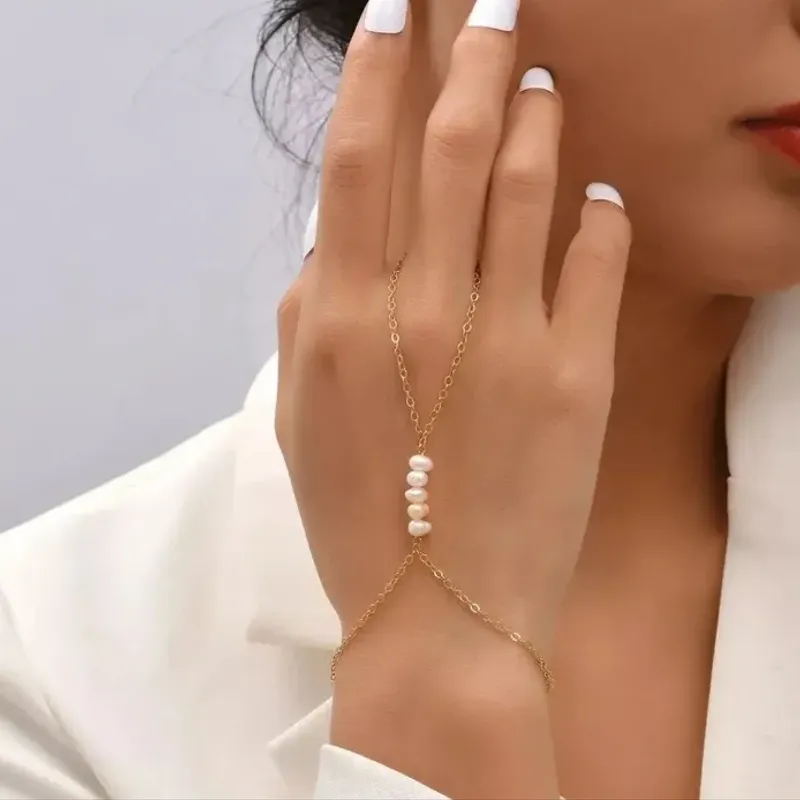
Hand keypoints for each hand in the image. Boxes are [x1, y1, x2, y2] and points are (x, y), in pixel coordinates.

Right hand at [276, 0, 629, 791]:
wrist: (443, 615)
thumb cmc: (360, 520)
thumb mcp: (299, 418)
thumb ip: (305, 316)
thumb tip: (329, 241)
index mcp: (340, 321)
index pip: (358, 161)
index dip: (374, 76)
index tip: (390, 19)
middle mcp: (422, 315)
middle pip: (447, 147)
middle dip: (467, 56)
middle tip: (489, 2)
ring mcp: (507, 340)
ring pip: (527, 185)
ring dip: (535, 115)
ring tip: (537, 75)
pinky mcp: (576, 376)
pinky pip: (596, 259)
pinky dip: (598, 211)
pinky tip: (595, 188)